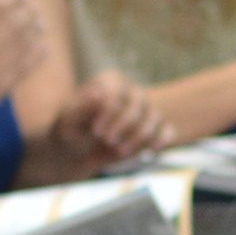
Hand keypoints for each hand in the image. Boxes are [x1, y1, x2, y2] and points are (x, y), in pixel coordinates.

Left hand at [49, 69, 172, 169]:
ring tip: (119, 152)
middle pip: (136, 107)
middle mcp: (132, 92)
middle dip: (123, 127)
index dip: (108, 113)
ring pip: (152, 121)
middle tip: (107, 142)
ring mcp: (146, 110)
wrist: (79, 150)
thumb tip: (99, 93)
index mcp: (110, 82)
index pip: (117, 94)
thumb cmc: (72, 131)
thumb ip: (82, 108)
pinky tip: (150, 152)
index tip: (97, 131)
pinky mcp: (156, 128)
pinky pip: (167, 132)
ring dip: (137, 139)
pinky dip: (161, 141)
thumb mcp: (69, 122)